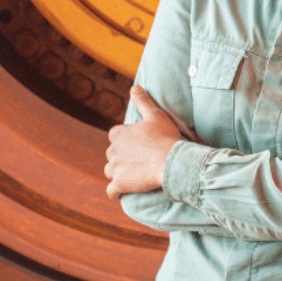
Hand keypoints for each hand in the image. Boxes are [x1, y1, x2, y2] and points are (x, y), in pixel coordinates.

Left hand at [105, 86, 182, 200]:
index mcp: (120, 134)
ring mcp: (115, 169)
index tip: (136, 143)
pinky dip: (115, 192)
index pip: (114, 135)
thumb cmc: (166, 137)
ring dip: (118, 173)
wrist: (171, 162)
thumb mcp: (156, 115)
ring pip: (109, 171)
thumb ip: (143, 101)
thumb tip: (134, 87)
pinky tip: (121, 193)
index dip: (124, 139)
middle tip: (138, 159)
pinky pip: (111, 191)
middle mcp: (113, 151)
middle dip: (121, 156)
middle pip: (112, 154)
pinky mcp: (119, 184)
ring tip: (132, 175)